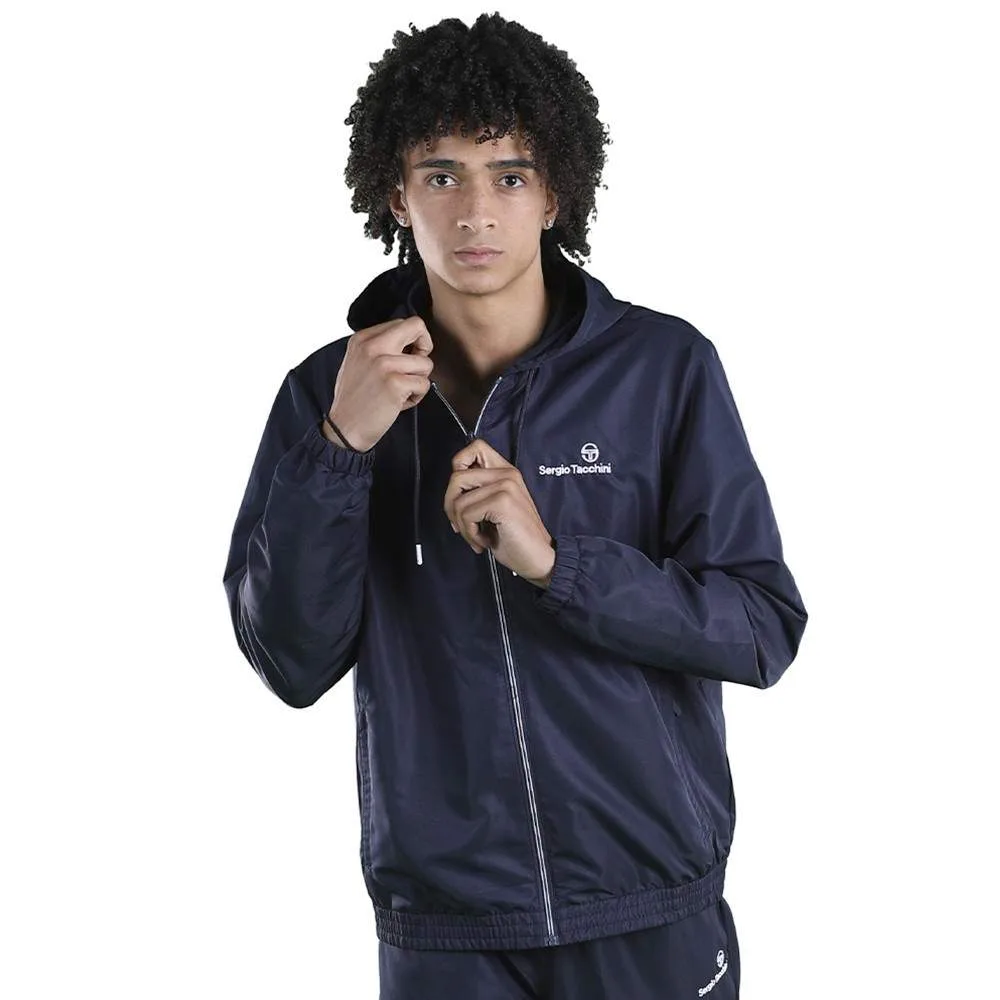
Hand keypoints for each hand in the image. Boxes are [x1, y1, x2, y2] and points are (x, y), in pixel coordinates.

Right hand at [326, 316, 434, 451]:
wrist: (344, 428)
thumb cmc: (355, 400)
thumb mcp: (358, 362)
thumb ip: (378, 347)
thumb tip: (409, 341)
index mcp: (362, 339)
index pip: (402, 323)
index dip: (412, 341)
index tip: (406, 358)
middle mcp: (372, 346)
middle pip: (417, 326)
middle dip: (424, 348)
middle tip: (414, 368)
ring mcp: (384, 364)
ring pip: (426, 363)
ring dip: (418, 381)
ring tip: (400, 392)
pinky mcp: (395, 383)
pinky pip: (424, 384)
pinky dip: (416, 397)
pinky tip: (399, 403)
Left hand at [443, 438, 555, 587]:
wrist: (540, 558)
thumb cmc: (518, 538)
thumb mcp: (495, 509)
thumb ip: (479, 493)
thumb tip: (451, 494)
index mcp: (506, 473)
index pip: (475, 448)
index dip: (458, 467)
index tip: (461, 493)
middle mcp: (507, 475)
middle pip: (457, 476)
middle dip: (451, 506)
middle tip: (462, 525)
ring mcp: (506, 486)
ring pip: (458, 500)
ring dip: (462, 526)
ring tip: (477, 536)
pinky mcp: (502, 502)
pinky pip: (466, 514)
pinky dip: (470, 533)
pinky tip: (484, 540)